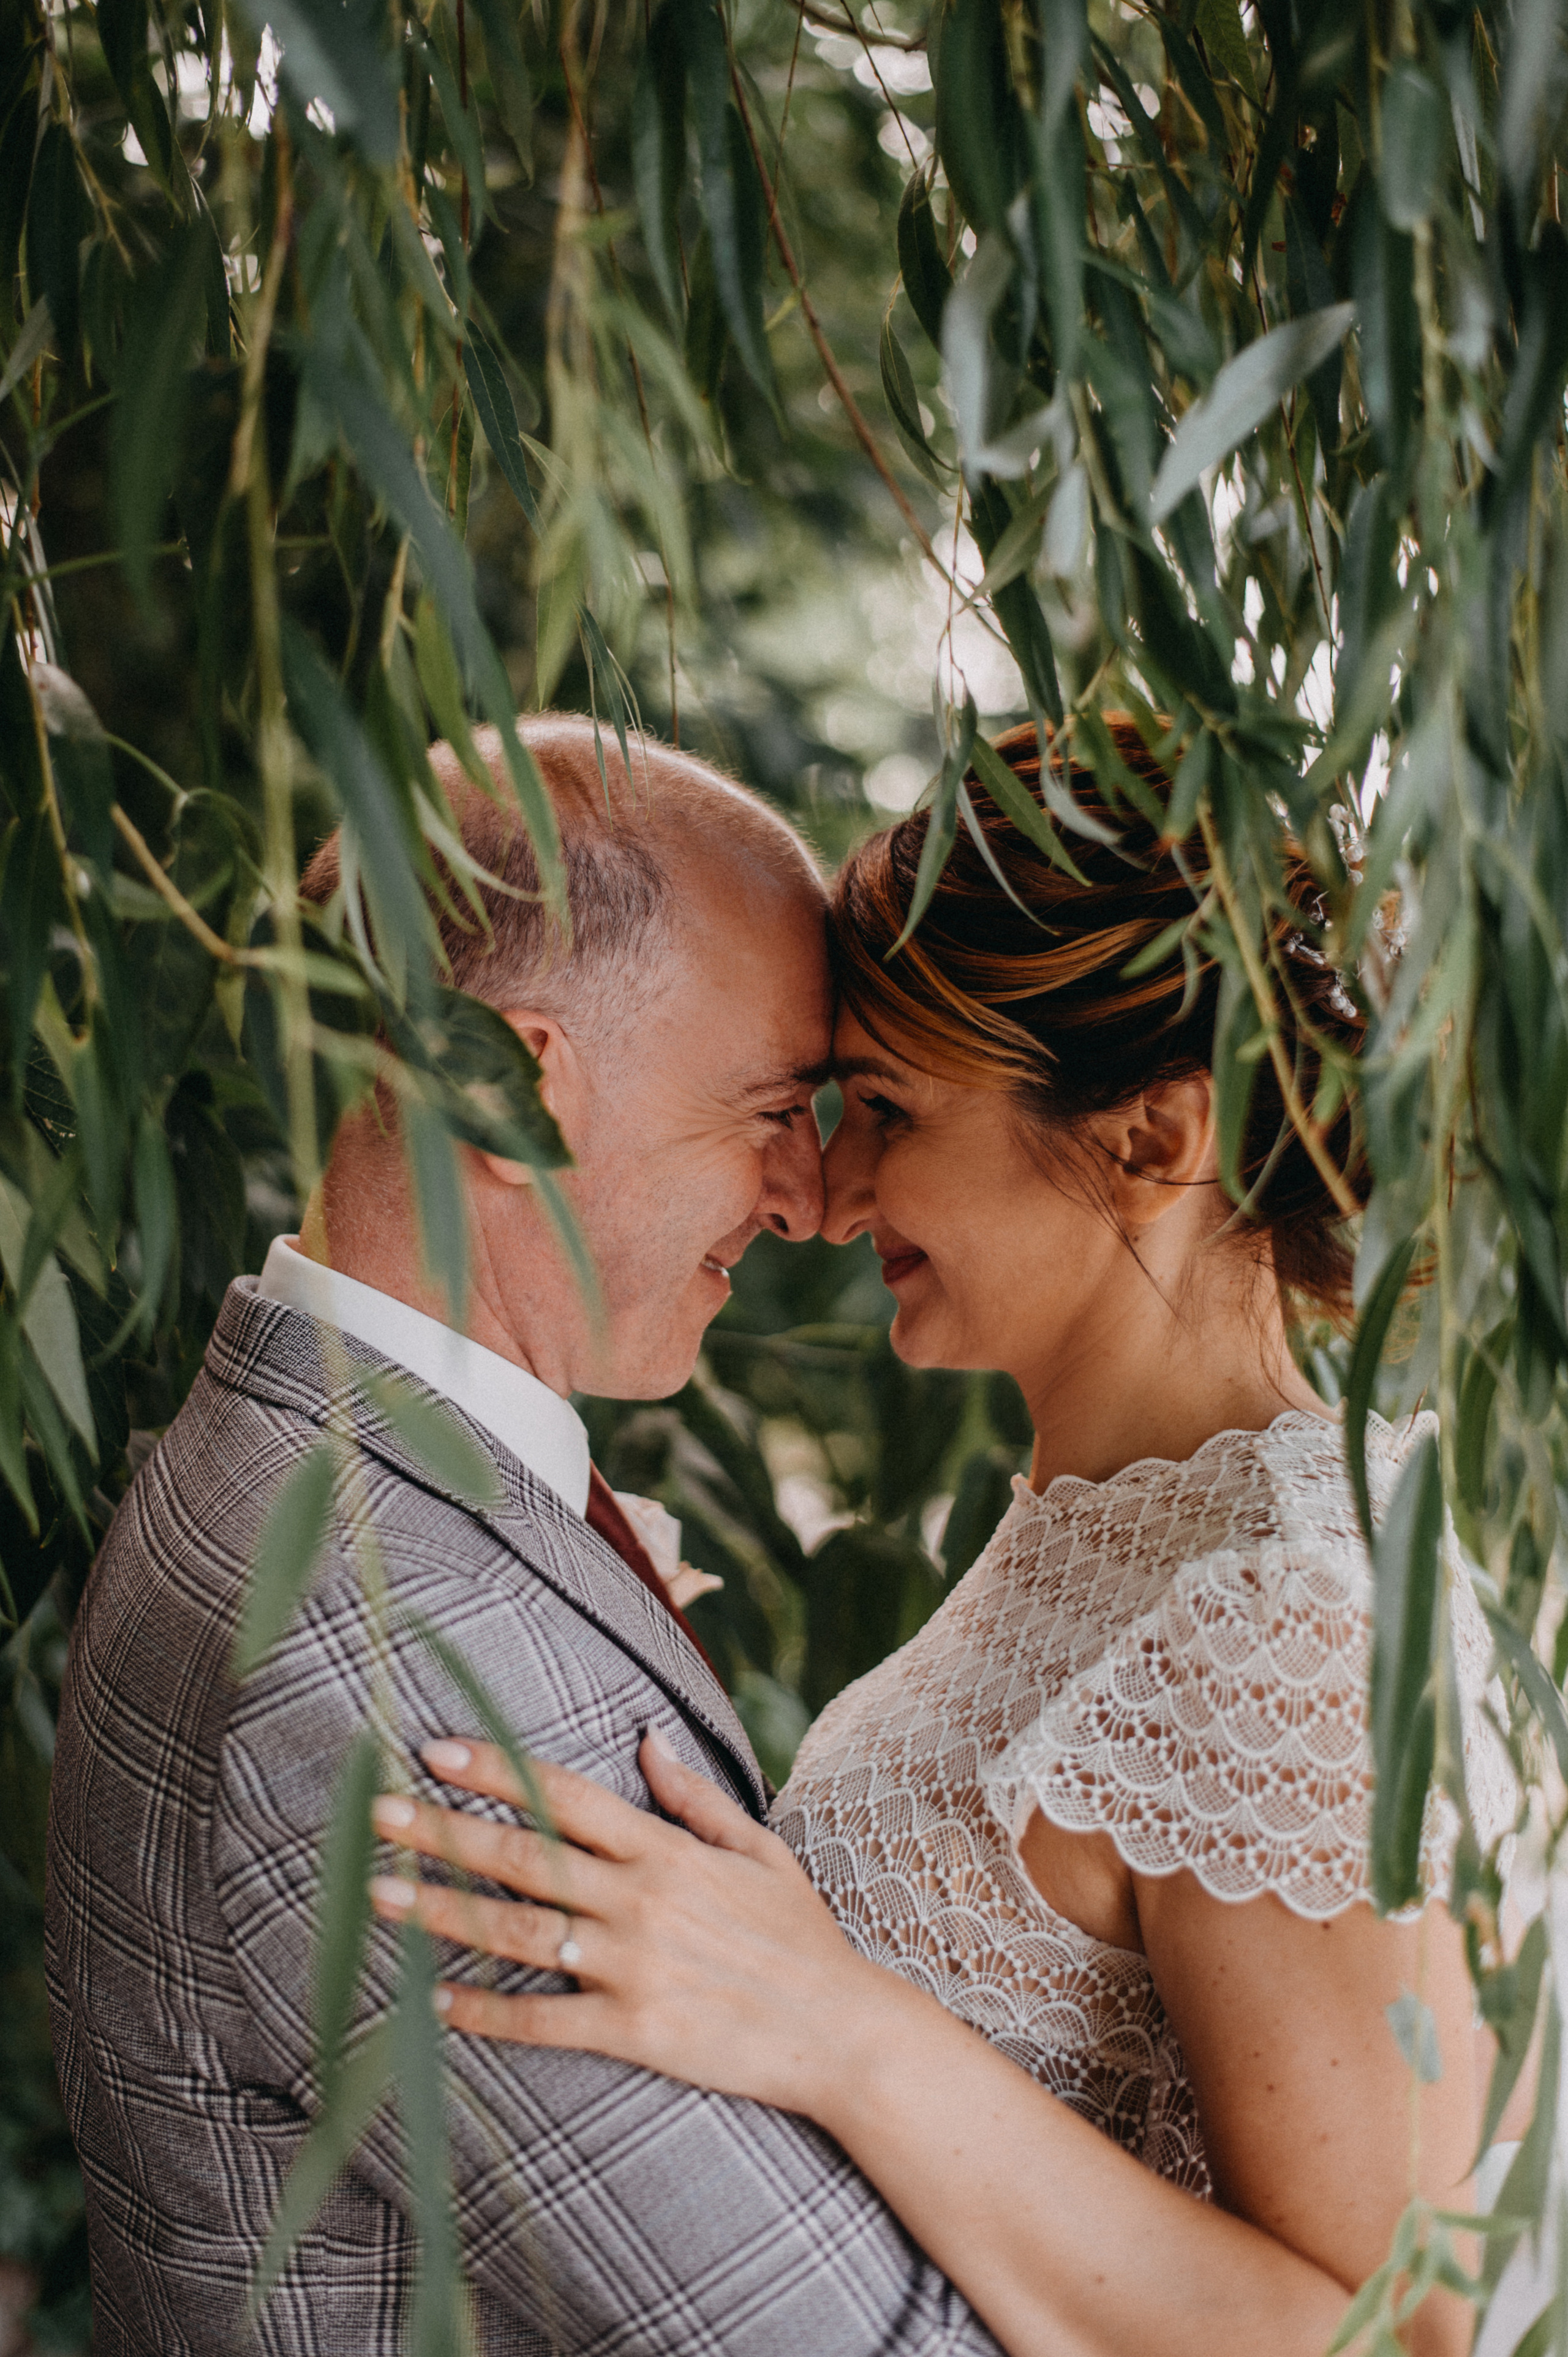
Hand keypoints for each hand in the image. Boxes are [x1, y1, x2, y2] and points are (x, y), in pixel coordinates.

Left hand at [369, 1731, 898, 2117]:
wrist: (843, 2031)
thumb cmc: (801, 1938)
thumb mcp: (758, 1849)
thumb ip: (695, 1796)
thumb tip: (644, 1737)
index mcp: (667, 1851)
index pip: (566, 1794)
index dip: (498, 1769)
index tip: (437, 1748)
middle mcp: (641, 1900)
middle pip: (524, 1856)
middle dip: (444, 1830)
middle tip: (375, 1812)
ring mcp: (634, 1966)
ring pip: (518, 1932)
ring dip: (443, 1912)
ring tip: (381, 1895)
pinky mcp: (634, 2031)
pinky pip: (543, 2020)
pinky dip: (486, 2011)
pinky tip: (435, 2000)